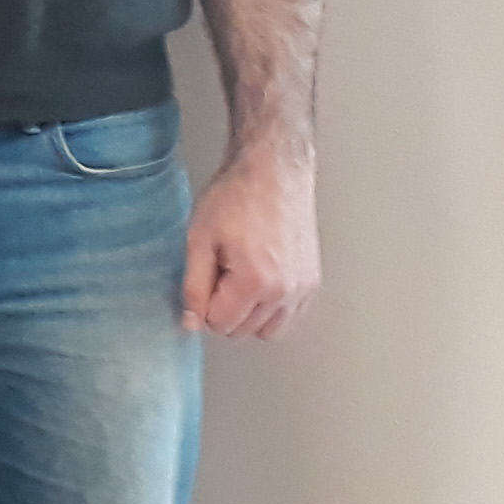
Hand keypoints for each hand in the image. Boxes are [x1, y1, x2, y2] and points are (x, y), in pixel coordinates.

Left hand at [184, 152, 318, 339]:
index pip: (219, 324)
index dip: (203, 303)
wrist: (273, 172)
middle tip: (222, 270)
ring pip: (268, 330)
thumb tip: (191, 323)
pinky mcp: (312, 282)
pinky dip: (271, 309)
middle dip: (225, 308)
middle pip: (243, 331)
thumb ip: (193, 287)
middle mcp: (284, 291)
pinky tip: (259, 279)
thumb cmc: (236, 198)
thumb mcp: (199, 239)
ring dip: (249, 314)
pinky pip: (289, 317)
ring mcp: (302, 288)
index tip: (206, 274)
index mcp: (255, 281)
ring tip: (240, 276)